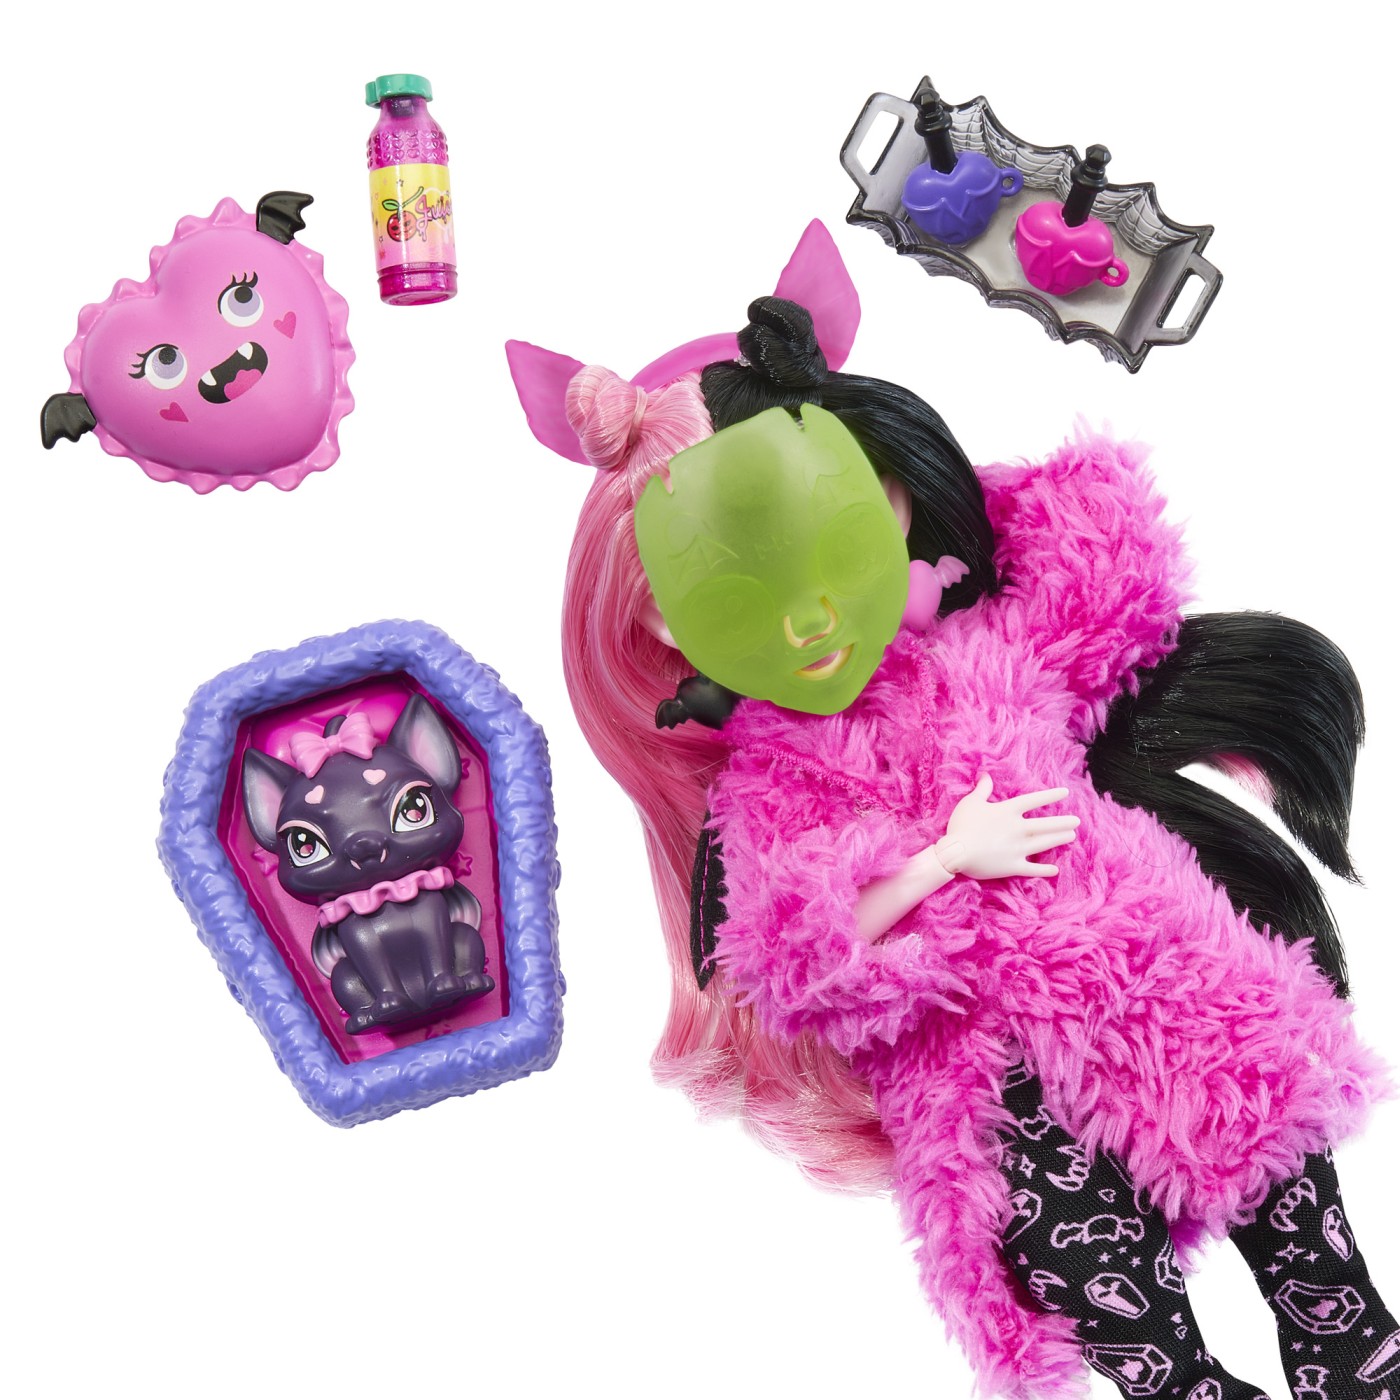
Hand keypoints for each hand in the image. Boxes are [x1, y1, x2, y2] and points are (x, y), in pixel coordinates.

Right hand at [934, 776, 1078, 878]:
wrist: (956, 852)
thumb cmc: (962, 825)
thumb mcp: (970, 802)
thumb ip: (982, 789)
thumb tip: (985, 775)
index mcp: (1008, 811)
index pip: (1034, 801)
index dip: (1050, 796)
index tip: (1065, 793)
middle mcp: (1018, 829)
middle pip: (1045, 824)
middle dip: (1062, 822)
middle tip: (1077, 821)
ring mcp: (1018, 848)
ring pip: (1044, 843)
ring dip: (1058, 840)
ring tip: (1071, 836)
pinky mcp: (1013, 866)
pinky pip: (1032, 868)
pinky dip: (1044, 870)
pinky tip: (1054, 870)